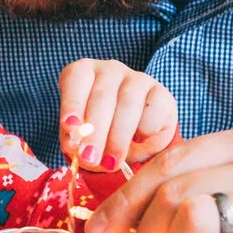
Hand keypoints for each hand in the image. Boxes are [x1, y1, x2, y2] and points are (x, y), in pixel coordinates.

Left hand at [56, 59, 178, 170]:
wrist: (134, 142)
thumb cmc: (99, 135)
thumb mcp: (80, 137)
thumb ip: (74, 138)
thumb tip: (73, 145)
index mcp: (84, 72)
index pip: (76, 78)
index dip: (72, 103)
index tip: (70, 127)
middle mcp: (110, 70)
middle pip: (102, 96)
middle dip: (95, 131)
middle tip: (90, 158)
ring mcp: (138, 78)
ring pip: (128, 102)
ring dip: (118, 136)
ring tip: (111, 162)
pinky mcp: (161, 93)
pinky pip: (154, 108)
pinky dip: (145, 128)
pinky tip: (138, 141)